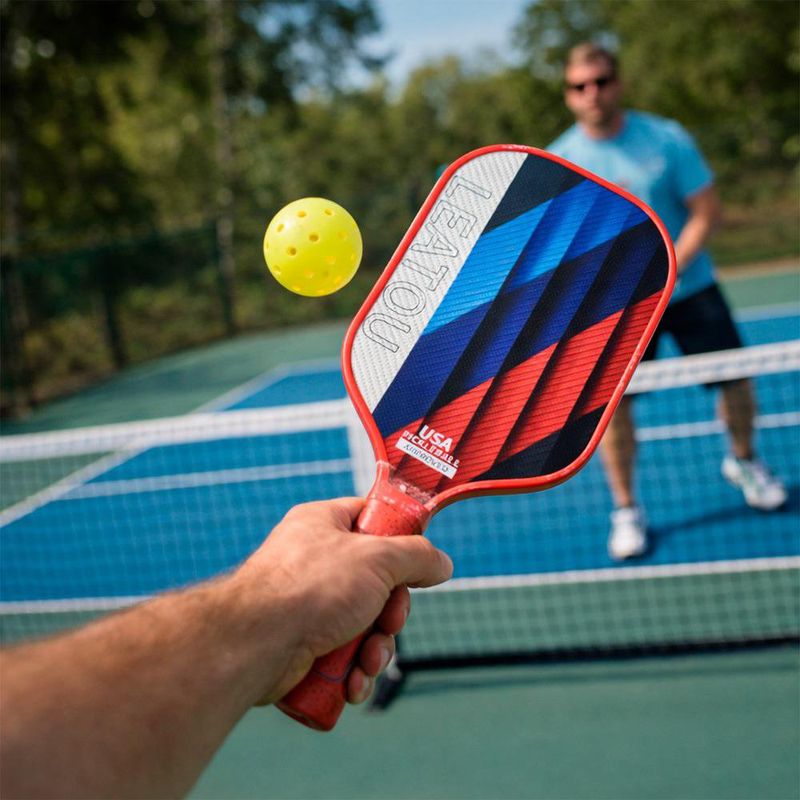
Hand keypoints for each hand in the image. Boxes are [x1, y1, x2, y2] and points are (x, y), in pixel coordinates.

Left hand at [232, 497, 452, 705]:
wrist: (254, 644)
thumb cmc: (312, 587)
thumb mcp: (378, 558)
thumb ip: (416, 557)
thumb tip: (442, 563)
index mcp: (323, 524)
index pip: (370, 519)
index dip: (398, 541)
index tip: (415, 563)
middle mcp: (313, 561)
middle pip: (375, 583)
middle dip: (390, 615)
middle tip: (388, 623)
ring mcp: (306, 605)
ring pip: (363, 626)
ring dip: (375, 651)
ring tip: (366, 663)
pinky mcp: (300, 645)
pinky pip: (342, 656)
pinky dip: (353, 673)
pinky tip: (351, 684)